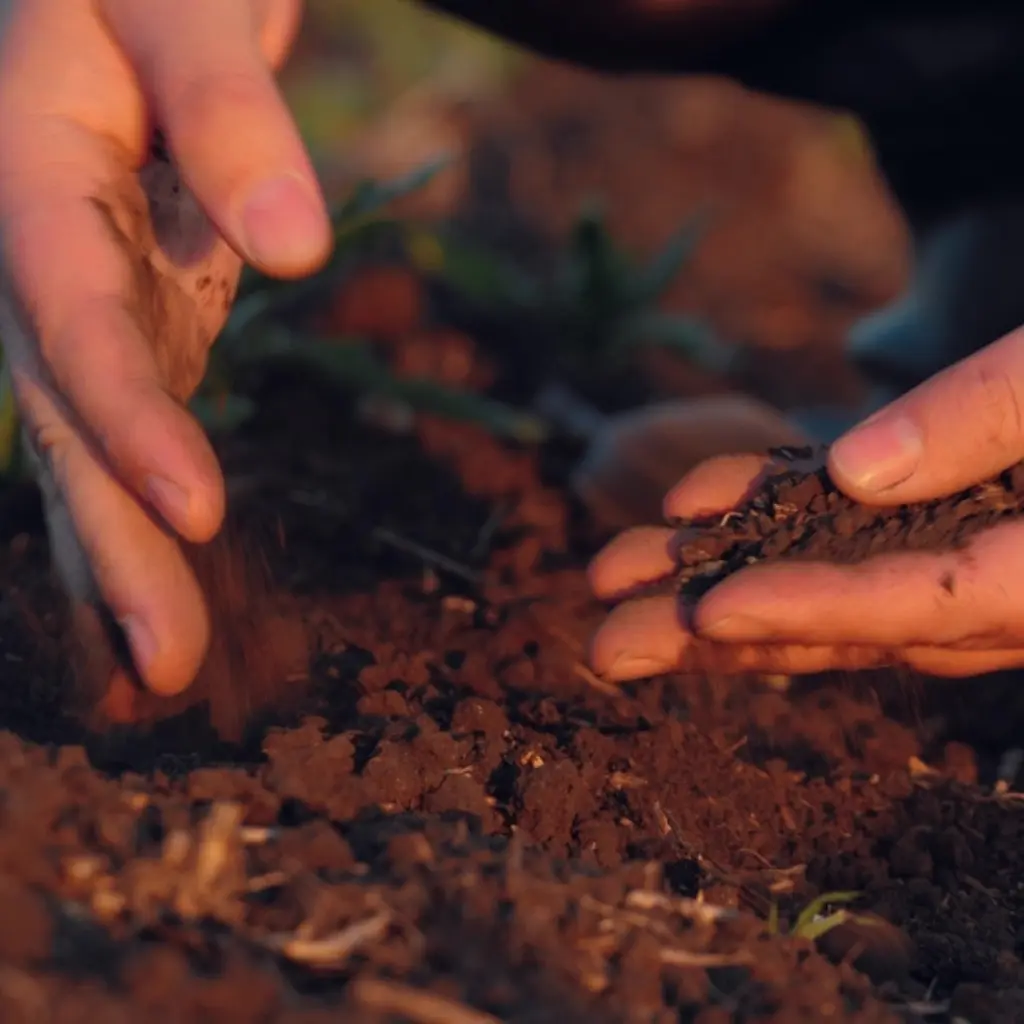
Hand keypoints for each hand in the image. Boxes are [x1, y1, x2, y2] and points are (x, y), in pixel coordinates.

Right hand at [0, 0, 330, 695]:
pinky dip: (142, 494)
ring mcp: (82, 282)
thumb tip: (295, 252)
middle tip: (166, 668)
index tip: (194, 515)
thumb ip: (229, 109)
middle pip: (69, 411)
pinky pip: (130, 409)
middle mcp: (37, 246)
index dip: (124, 417)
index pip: (70, 316)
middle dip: (113, 539)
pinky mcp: (134, 297)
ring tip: (164, 661)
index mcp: (27, 169)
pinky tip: (163, 567)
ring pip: (92, 430)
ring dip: (123, 547)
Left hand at [588, 326, 1023, 679]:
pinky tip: (700, 500)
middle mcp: (1002, 582)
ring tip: (613, 577)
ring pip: (828, 583)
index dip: (814, 610)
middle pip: (845, 619)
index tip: (711, 612)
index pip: (923, 602)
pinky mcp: (942, 515)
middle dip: (718, 632)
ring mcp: (964, 551)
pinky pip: (850, 529)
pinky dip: (776, 514)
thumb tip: (856, 469)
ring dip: (717, 579)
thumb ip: (993, 416)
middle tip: (603, 646)